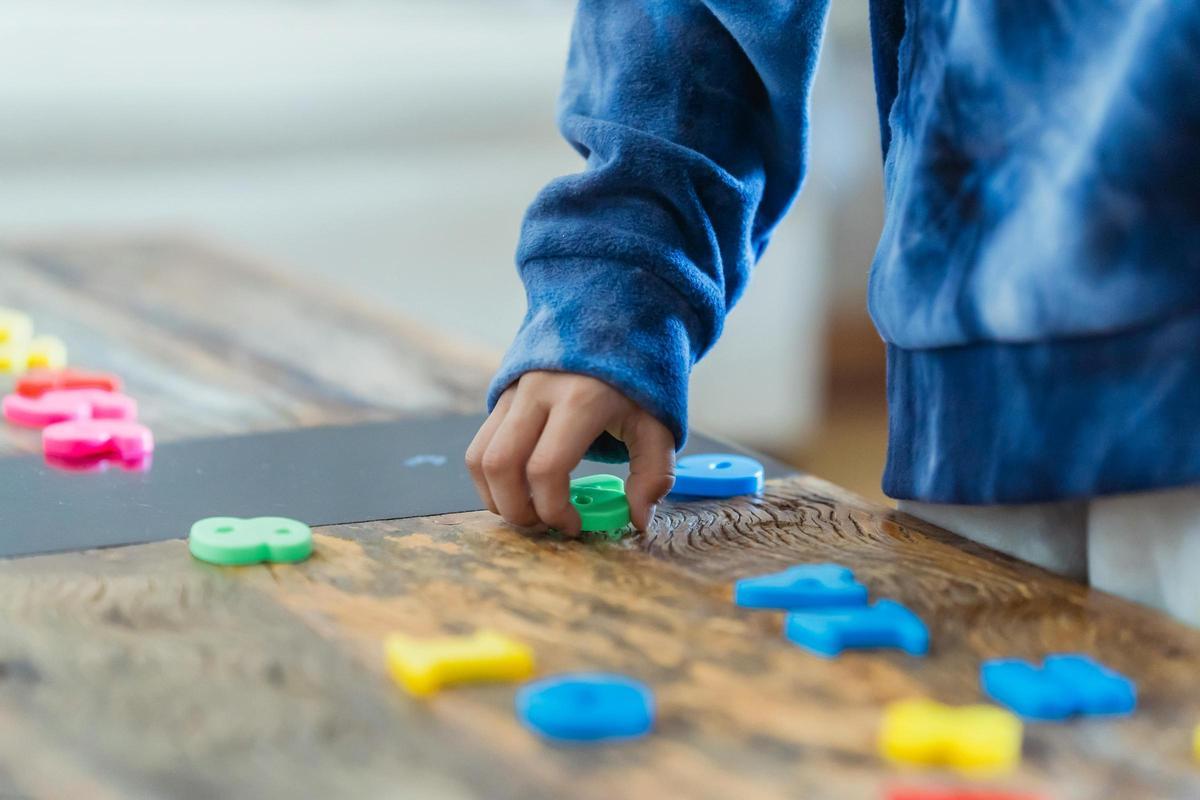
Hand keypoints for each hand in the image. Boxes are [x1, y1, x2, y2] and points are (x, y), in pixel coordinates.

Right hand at [466, 371, 674, 535]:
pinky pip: (480, 444)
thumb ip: (653, 474)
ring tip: (530, 511)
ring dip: (497, 498)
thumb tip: (637, 520)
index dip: (554, 510)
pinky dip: (491, 478)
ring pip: (479, 458)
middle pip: (501, 467)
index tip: (575, 525)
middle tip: (546, 526)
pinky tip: (521, 488)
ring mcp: (514, 391)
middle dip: (518, 511)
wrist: (615, 317)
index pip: (546, 469)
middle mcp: (537, 392)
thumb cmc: (640, 376)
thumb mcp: (659, 422)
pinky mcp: (503, 394)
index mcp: (580, 399)